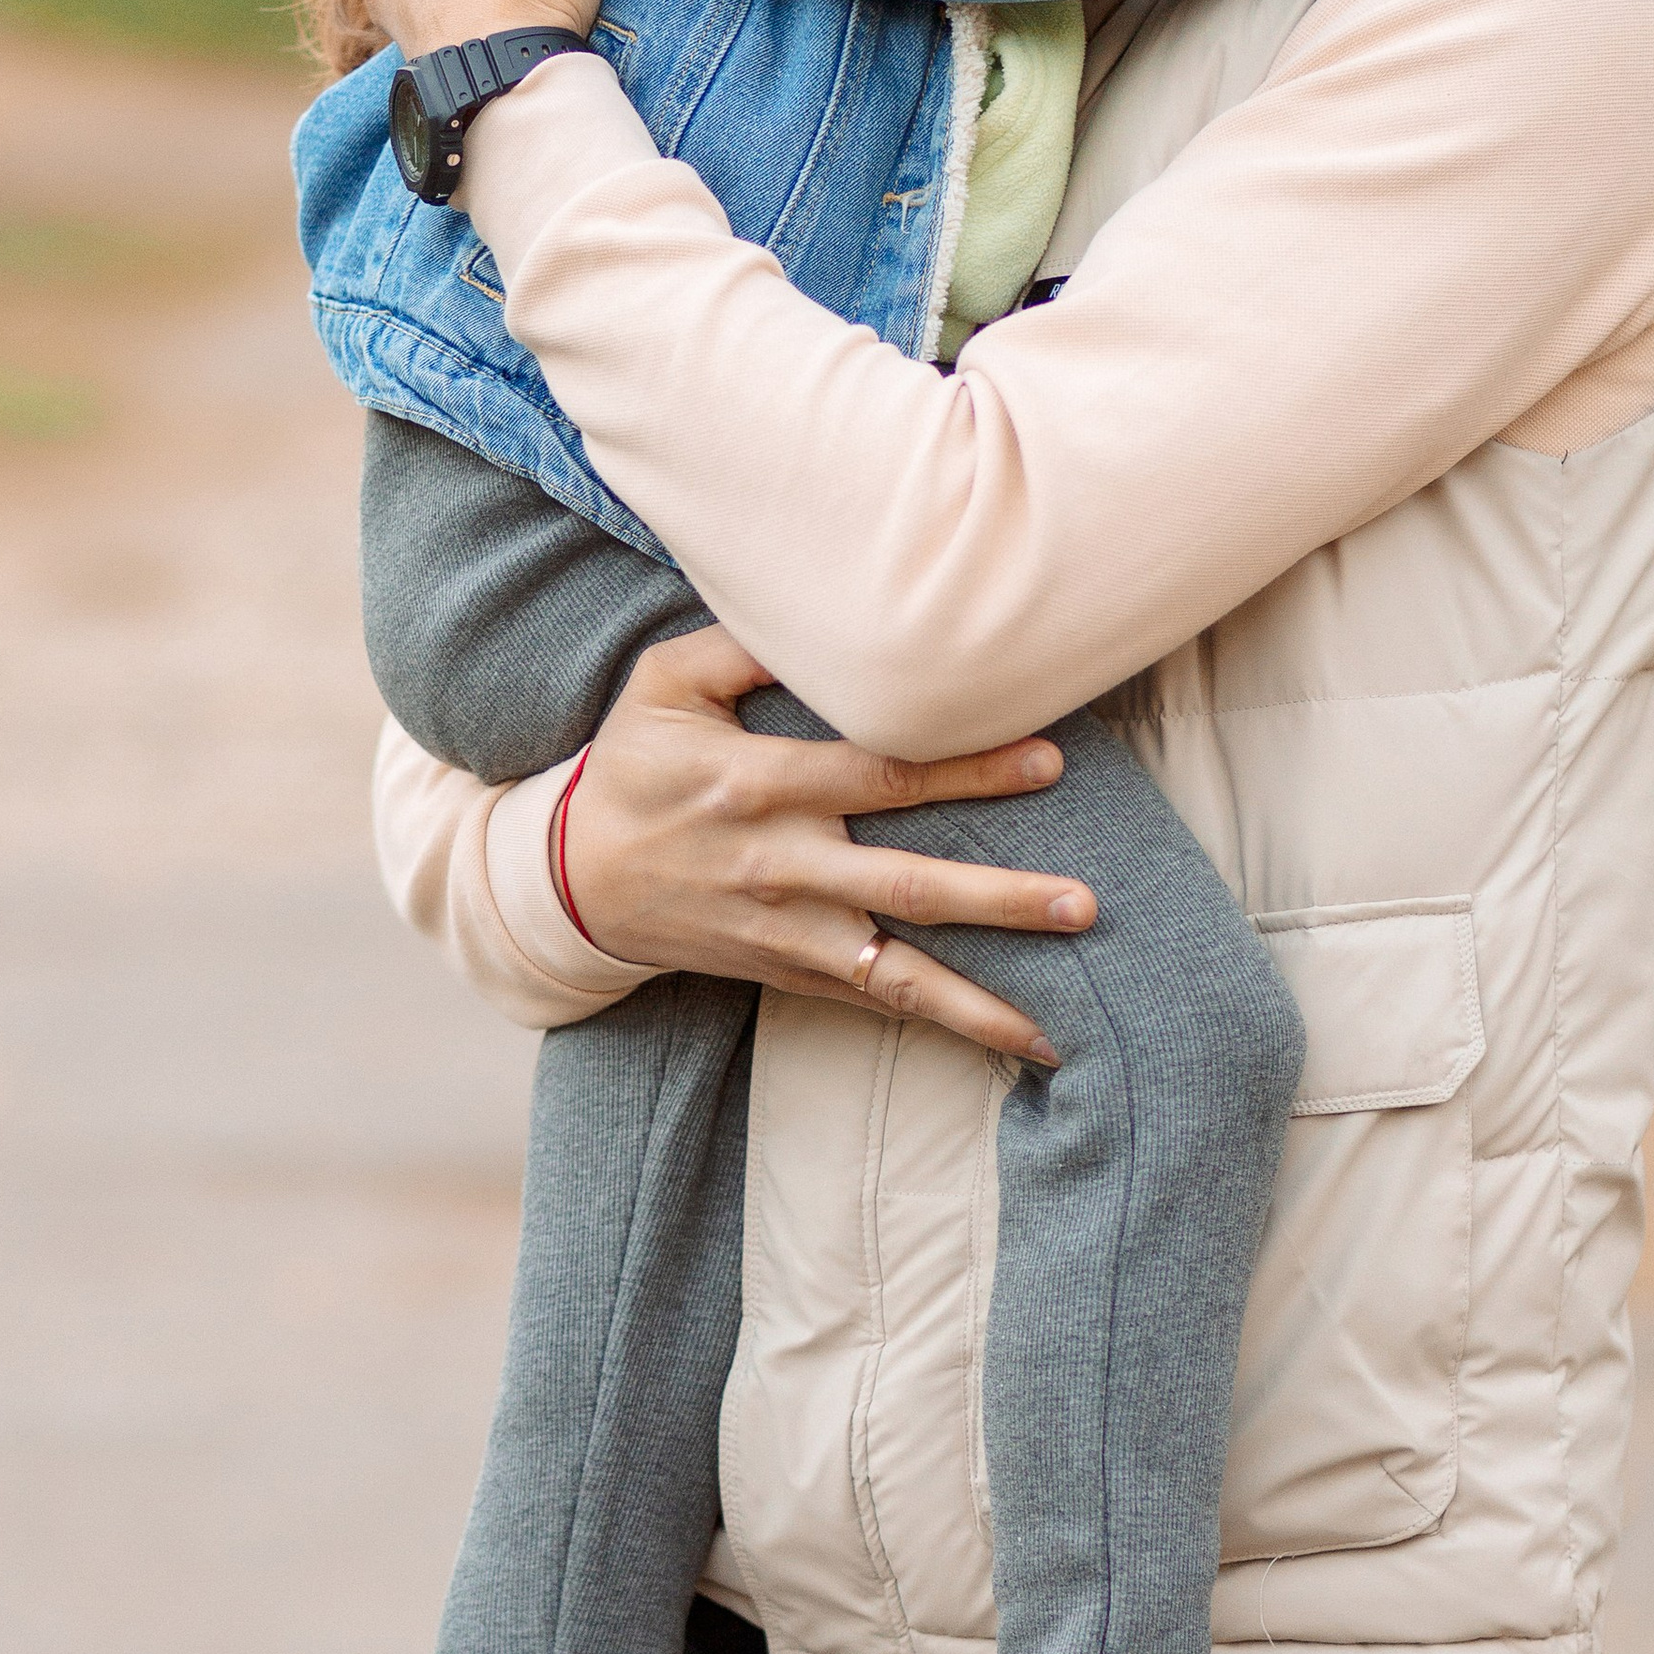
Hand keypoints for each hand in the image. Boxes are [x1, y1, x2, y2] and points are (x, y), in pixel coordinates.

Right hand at [561, 628, 1097, 1063]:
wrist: (570, 883)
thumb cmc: (631, 767)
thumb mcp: (664, 686)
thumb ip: (745, 646)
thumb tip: (829, 614)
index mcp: (759, 784)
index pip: (882, 776)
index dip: (967, 769)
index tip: (1048, 762)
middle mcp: (781, 866)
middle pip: (908, 885)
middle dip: (1000, 900)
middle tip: (1084, 905)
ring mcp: (786, 931)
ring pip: (896, 971)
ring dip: (981, 999)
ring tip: (1059, 1022)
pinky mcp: (786, 972)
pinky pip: (873, 1002)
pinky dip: (940, 1022)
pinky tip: (1011, 1040)